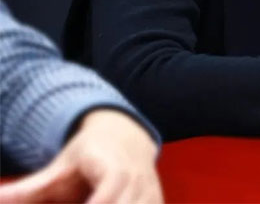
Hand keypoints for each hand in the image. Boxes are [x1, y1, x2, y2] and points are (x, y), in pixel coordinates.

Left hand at [0, 109, 161, 203]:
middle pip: (128, 202)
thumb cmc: (88, 154)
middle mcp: (138, 175)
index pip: (112, 185)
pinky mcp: (156, 200)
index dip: (99, 202)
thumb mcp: (59, 166)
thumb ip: (28, 187)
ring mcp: (151, 188)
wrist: (125, 136)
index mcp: (113, 162)